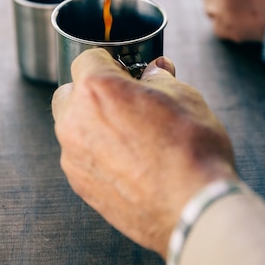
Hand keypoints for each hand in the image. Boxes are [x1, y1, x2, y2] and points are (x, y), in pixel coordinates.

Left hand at [52, 49, 236, 258]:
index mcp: (96, 89)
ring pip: (73, 127)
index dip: (110, 62)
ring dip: (93, 124)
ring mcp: (73, 156)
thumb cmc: (190, 148)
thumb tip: (155, 71)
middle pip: (71, 93)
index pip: (88, 58)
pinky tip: (129, 161)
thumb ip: (159, 77)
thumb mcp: (183, 95)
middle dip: (92, 92)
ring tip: (131, 135)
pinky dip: (97, 154)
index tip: (126, 71)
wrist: (193, 206)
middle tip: (126, 102)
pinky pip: (81, 157)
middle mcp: (75, 121)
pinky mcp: (80, 185)